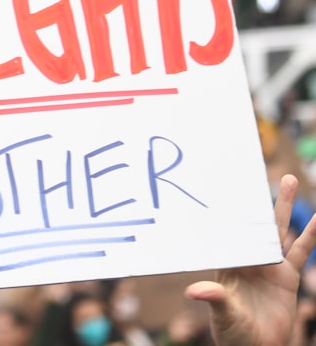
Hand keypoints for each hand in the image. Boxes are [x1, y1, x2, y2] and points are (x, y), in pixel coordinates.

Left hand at [185, 174, 315, 345]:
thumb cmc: (232, 333)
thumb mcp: (222, 314)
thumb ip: (214, 299)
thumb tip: (194, 291)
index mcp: (227, 261)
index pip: (226, 229)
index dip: (227, 209)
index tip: (225, 183)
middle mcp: (247, 258)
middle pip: (253, 222)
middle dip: (257, 198)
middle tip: (261, 170)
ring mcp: (268, 265)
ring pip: (278, 230)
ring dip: (284, 207)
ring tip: (290, 180)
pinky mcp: (286, 276)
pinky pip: (301, 251)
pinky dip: (311, 235)